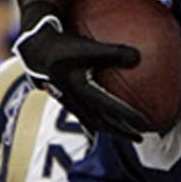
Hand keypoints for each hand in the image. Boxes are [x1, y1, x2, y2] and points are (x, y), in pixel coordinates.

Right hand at [14, 16, 146, 139]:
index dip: (128, 116)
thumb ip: (113, 51)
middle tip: (141, 137)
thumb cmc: (63, 44)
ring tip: (125, 132)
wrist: (35, 49)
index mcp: (80, 89)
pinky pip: (84, 115)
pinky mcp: (65, 100)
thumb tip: (139, 57)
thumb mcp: (88, 47)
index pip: (110, 107)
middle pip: (102, 122)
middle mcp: (75, 100)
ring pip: (92, 121)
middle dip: (121, 131)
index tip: (145, 124)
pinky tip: (104, 121)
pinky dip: (97, 121)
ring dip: (110, 128)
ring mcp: (68, 102)